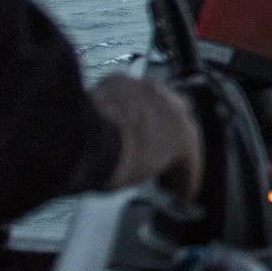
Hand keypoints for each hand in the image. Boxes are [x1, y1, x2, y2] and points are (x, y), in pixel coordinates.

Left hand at [90, 73, 203, 201]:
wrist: (82, 139)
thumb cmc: (111, 163)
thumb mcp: (138, 179)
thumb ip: (150, 167)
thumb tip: (141, 167)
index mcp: (184, 139)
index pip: (189, 162)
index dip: (185, 180)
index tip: (181, 189)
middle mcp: (173, 109)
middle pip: (179, 122)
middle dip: (171, 136)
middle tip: (158, 153)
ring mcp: (149, 91)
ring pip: (156, 102)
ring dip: (149, 117)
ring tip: (134, 133)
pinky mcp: (123, 80)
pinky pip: (129, 93)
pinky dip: (125, 105)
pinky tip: (113, 117)